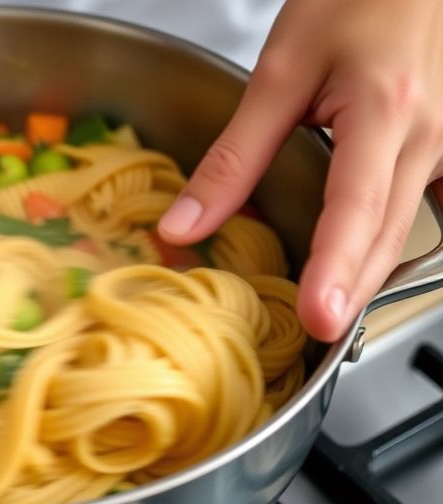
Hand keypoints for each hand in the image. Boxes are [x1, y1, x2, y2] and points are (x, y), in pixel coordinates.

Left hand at [157, 0, 442, 341]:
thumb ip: (234, 155)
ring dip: (371, 272)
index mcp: (384, 109)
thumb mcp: (281, 70)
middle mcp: (430, 132)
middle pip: (389, 233)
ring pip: (412, 228)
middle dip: (352, 289)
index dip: (337, 266)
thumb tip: (184, 226)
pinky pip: (432, 208)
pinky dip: (395, 242)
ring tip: (330, 308)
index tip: (320, 316)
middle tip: (318, 334)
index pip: (357, 205)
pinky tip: (368, 263)